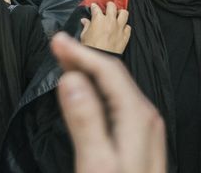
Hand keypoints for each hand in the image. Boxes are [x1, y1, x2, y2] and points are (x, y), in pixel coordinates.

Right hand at [52, 33, 166, 172]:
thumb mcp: (96, 164)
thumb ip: (85, 120)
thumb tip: (70, 79)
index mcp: (137, 117)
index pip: (108, 71)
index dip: (80, 52)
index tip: (55, 41)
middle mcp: (145, 119)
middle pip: (114, 76)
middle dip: (85, 56)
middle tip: (57, 45)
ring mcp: (144, 131)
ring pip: (117, 88)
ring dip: (91, 72)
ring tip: (67, 60)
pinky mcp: (139, 143)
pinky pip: (118, 103)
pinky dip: (98, 90)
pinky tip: (87, 93)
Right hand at [80, 2, 130, 53]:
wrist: (100, 60)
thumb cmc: (90, 49)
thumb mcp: (83, 36)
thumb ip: (85, 26)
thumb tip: (84, 21)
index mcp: (98, 19)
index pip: (96, 7)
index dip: (94, 6)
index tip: (93, 7)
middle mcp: (110, 21)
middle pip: (112, 6)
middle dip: (109, 5)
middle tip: (107, 7)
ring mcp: (119, 28)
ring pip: (124, 13)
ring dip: (120, 13)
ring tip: (118, 15)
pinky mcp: (125, 36)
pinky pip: (128, 27)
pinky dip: (125, 27)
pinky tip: (122, 28)